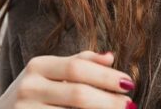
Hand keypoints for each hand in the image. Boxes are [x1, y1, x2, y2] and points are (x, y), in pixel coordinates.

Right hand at [0, 50, 136, 108]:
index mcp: (37, 66)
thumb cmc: (32, 95)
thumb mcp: (49, 73)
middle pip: (78, 94)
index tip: (130, 83)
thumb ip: (78, 63)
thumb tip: (110, 57)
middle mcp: (29, 87)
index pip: (77, 68)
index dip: (106, 76)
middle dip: (109, 102)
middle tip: (131, 105)